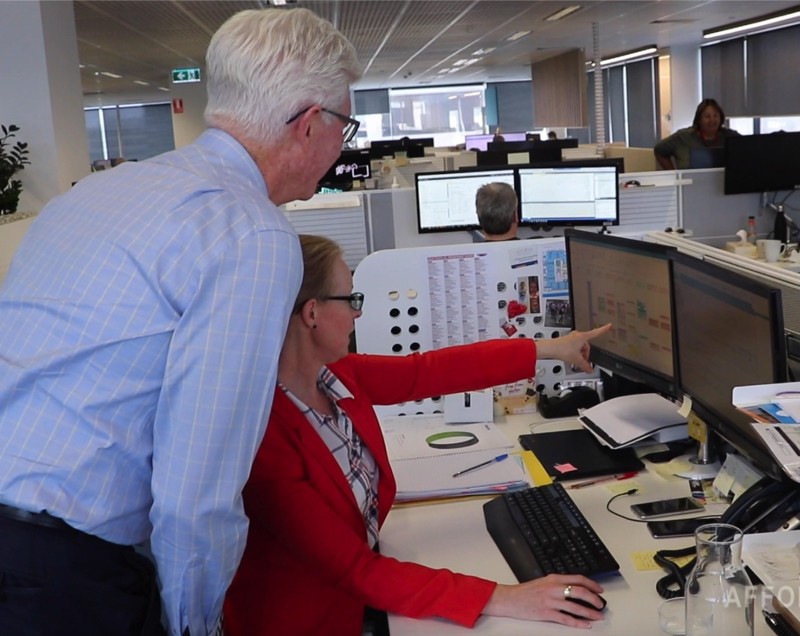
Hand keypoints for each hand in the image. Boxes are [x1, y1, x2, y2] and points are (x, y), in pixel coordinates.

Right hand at [483, 574, 604, 626]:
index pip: (578, 578)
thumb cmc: (525, 591)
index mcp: (553, 579)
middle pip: (579, 591)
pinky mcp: (546, 613)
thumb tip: (574, 588)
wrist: (509, 599)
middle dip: (593, 599)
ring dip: (589, 612)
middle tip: (601, 604)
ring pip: (575, 606)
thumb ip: (558, 584)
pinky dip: (577, 623)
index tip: (600, 590)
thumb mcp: (543, 582)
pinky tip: (585, 625)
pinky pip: (565, 619)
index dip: (592, 584)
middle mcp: (553, 588)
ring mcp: (550, 601)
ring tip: (597, 616)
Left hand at [535, 323, 611, 373]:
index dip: (604, 329)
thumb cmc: (561, 349)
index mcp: (582, 337)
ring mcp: (571, 338)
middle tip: (583, 361)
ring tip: (575, 361)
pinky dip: (574, 353)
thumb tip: (590, 369)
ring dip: (579, 354)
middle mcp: (577, 335)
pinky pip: (574, 347)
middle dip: (586, 354)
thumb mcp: (577, 360)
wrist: (550, 348)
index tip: (609, 325)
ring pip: (580, 347)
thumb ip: (585, 365)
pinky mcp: (566, 341)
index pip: (596, 332)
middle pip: (587, 345)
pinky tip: (570, 358)